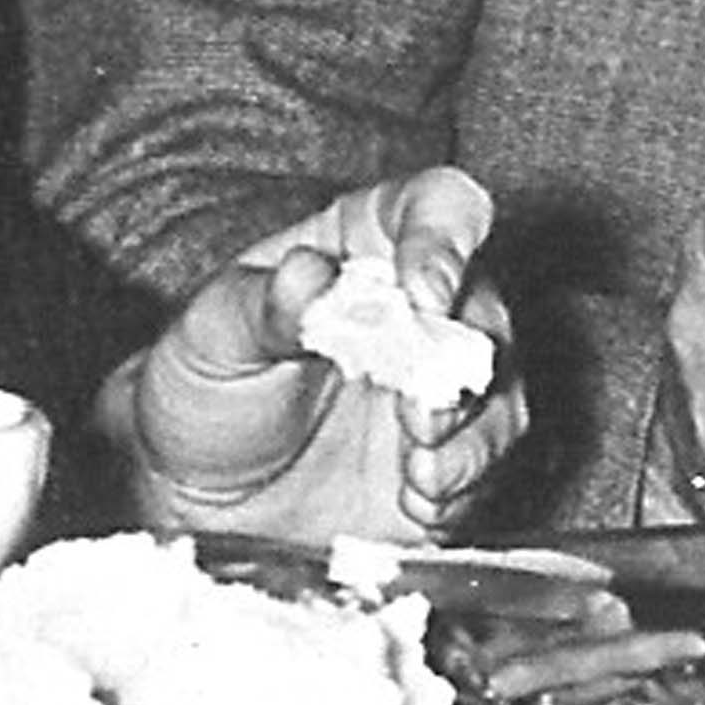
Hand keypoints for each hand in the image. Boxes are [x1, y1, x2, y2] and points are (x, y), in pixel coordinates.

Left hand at [114, 169, 521, 541]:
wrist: (204, 495)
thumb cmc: (207, 388)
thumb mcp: (211, 337)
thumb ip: (261, 306)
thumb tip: (310, 275)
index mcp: (368, 242)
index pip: (438, 207)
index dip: (445, 241)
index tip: (423, 296)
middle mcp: (421, 301)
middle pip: (484, 301)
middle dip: (458, 361)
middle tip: (416, 413)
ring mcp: (442, 375)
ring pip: (500, 382)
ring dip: (471, 430)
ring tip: (416, 470)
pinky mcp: (455, 447)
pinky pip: (493, 455)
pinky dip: (466, 480)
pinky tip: (417, 497)